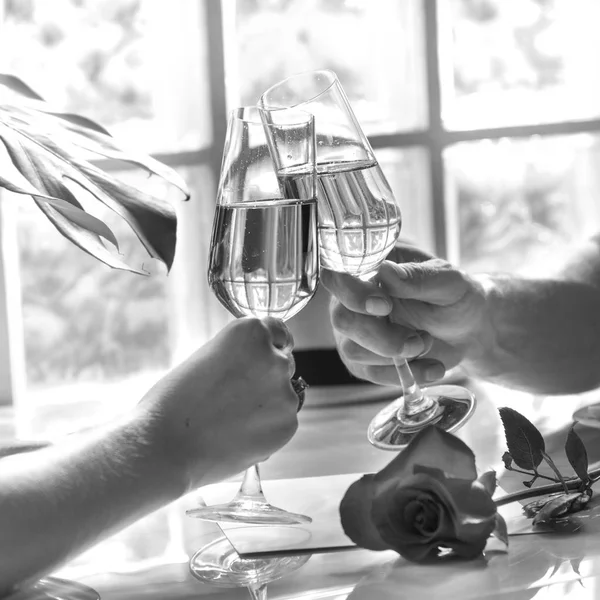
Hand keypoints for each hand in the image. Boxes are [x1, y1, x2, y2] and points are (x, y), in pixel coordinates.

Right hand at [136, 317, 298, 489]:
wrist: (166, 446)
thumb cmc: (175, 401)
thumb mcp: (207, 357)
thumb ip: (239, 355)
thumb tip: (260, 365)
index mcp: (252, 332)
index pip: (278, 332)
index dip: (268, 347)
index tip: (259, 360)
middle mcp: (275, 357)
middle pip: (283, 364)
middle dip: (266, 377)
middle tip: (235, 397)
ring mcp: (285, 392)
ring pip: (284, 395)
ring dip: (267, 404)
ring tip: (229, 420)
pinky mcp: (288, 424)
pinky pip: (282, 422)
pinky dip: (266, 428)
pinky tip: (237, 435)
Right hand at [322, 244, 489, 386]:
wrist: (468, 330)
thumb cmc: (455, 296)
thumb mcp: (448, 281)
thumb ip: (418, 277)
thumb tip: (385, 270)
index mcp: (369, 268)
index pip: (337, 275)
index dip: (352, 293)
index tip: (384, 305)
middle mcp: (353, 299)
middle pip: (343, 318)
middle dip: (381, 335)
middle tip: (419, 338)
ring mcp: (356, 331)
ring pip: (353, 350)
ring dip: (396, 354)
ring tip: (428, 343)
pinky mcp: (365, 359)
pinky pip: (369, 373)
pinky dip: (402, 374)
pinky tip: (430, 367)